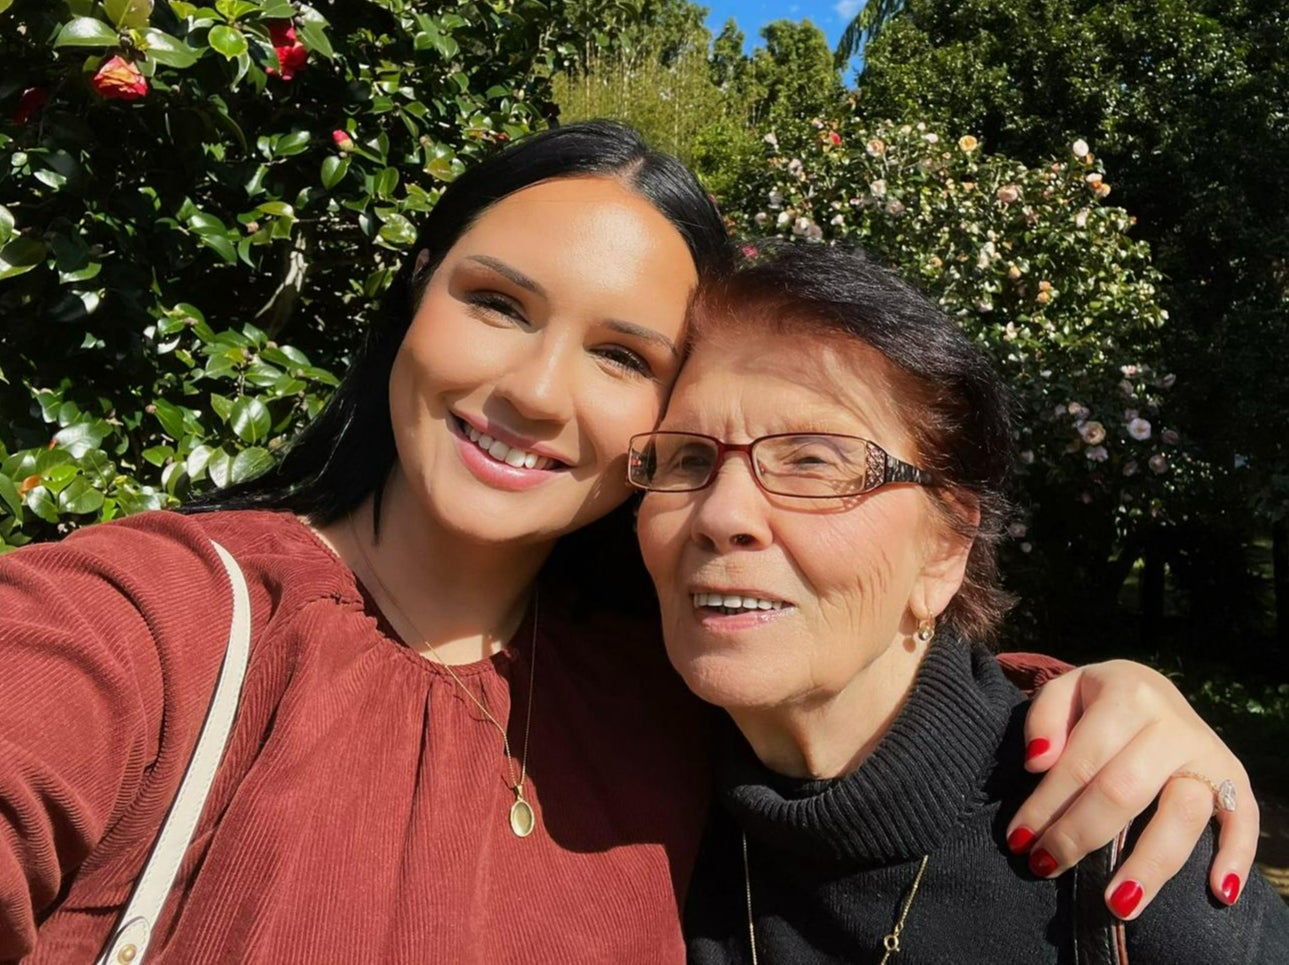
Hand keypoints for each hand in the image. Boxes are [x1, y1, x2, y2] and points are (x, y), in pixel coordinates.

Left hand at [1007, 659, 1256, 917]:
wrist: (1151, 688)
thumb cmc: (1098, 701)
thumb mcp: (1065, 690)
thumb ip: (1044, 718)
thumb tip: (1038, 763)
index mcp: (1128, 696)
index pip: (1081, 761)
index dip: (1046, 805)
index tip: (1019, 841)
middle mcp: (1173, 725)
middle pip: (1124, 792)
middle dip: (1079, 837)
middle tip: (1046, 866)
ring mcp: (1209, 754)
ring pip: (1182, 815)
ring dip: (1148, 865)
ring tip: (1117, 903)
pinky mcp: (1236, 778)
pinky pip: (1244, 821)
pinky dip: (1236, 856)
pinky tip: (1218, 892)